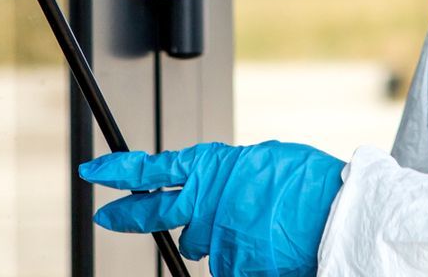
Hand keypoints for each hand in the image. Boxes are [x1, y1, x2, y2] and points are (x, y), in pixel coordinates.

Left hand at [80, 141, 343, 276]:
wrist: (333, 215)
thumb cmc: (304, 182)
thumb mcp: (258, 160)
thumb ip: (226, 174)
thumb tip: (213, 185)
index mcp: (210, 168)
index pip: (150, 170)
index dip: (117, 172)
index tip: (94, 171)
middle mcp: (204, 206)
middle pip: (153, 214)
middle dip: (126, 215)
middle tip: (106, 217)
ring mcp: (215, 241)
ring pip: (200, 244)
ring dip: (215, 236)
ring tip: (252, 224)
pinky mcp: (231, 268)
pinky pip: (226, 263)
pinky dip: (241, 255)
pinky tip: (264, 243)